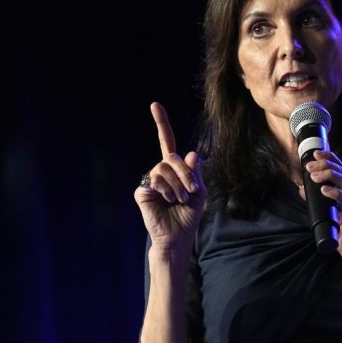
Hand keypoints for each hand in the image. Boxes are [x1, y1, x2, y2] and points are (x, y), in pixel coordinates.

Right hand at [134, 102, 205, 262]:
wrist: (177, 237)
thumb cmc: (188, 216)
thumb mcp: (199, 192)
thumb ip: (196, 173)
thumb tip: (190, 154)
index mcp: (174, 169)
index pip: (167, 142)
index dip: (161, 123)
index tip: (154, 105)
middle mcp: (159, 171)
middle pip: (172, 157)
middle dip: (186, 173)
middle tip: (192, 191)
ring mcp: (149, 180)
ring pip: (164, 168)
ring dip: (178, 185)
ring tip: (179, 199)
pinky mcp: (142, 191)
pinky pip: (155, 179)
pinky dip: (167, 190)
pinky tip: (168, 201)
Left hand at [302, 150, 341, 274]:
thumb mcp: (333, 216)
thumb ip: (320, 202)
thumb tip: (302, 189)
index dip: (331, 160)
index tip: (316, 154)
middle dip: (326, 167)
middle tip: (310, 166)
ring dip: (330, 177)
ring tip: (315, 175)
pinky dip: (336, 195)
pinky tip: (325, 190)